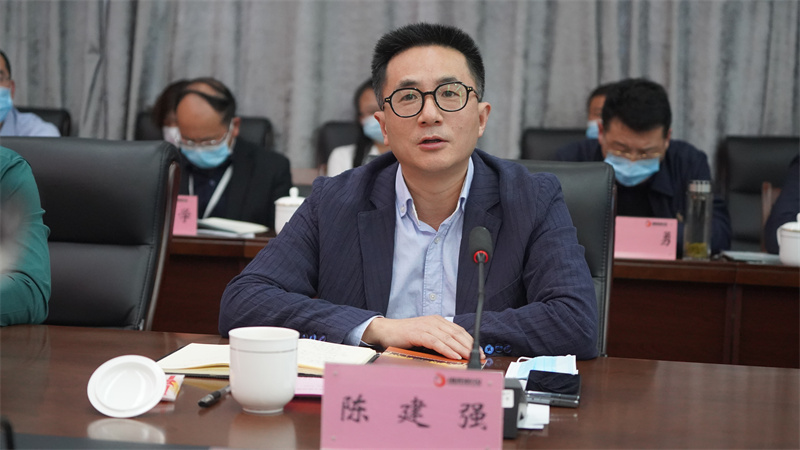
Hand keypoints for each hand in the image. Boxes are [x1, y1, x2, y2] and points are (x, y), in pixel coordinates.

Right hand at [362, 315, 476, 359]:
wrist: (385, 331)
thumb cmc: (405, 336)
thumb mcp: (425, 337)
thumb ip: (439, 342)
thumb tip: (455, 354)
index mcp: (437, 321)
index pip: (459, 331)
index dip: (471, 341)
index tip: (480, 351)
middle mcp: (434, 321)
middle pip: (457, 334)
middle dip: (470, 346)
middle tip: (479, 356)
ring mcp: (426, 326)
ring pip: (448, 338)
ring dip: (461, 349)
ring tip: (470, 357)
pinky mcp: (418, 333)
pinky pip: (436, 342)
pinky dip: (447, 349)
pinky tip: (454, 356)